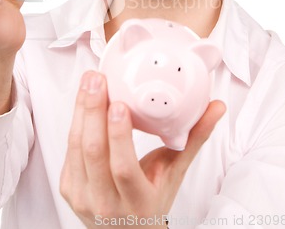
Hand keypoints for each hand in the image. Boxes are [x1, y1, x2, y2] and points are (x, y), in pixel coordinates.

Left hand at [60, 71, 225, 227]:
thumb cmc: (152, 201)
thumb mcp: (175, 173)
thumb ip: (193, 138)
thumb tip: (216, 107)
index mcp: (137, 202)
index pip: (123, 168)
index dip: (119, 135)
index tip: (119, 104)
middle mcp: (105, 203)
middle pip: (94, 152)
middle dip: (93, 110)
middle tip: (98, 80)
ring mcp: (82, 197)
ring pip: (77, 147)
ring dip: (81, 110)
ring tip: (90, 81)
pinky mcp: (68, 188)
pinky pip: (70, 150)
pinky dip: (76, 121)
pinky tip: (84, 99)